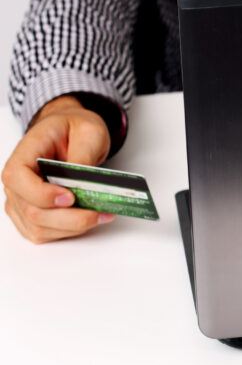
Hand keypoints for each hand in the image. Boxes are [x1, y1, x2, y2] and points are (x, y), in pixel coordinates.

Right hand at [3, 95, 113, 243]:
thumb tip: (82, 181)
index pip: (17, 178)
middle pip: (32, 212)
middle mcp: (16, 182)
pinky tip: (89, 220)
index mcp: (24, 154)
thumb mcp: (88, 131)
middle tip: (99, 212)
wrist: (71, 135)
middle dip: (70, 218)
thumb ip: (83, 154)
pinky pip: (45, 234)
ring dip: (73, 227)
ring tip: (101, 215)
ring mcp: (22, 201)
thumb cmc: (75, 130)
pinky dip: (69, 232)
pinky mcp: (32, 216)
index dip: (41, 193)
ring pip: (40, 228)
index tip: (70, 197)